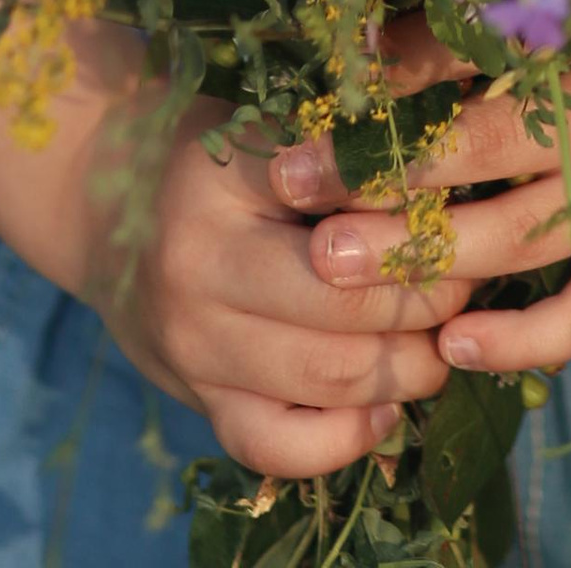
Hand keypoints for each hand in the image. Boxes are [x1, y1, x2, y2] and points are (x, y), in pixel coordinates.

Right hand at [72, 90, 484, 481]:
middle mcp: (202, 269)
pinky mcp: (198, 401)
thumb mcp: (269, 121)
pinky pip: (278, 448)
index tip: (462, 222)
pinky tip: (383, 408)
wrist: (104, 197)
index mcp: (225, 180)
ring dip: (406, 372)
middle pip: (348, 311)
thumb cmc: (211, 148)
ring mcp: (195, 347)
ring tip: (438, 342)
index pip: (350, 216)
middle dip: (427, 307)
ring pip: (328, 382)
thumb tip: (455, 166)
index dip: (424, 228)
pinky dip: (344, 440)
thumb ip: (349, 144)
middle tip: (467, 287)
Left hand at [267, 0, 570, 381]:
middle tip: (288, 195)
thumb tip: (364, 40)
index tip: (305, 102)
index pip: (461, 55)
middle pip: (474, 152)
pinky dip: (521, 340)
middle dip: (375, 177)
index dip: (378, 82)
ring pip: (516, 240)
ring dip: (419, 259)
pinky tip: (452, 347)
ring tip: (332, 272)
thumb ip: (482, 19)